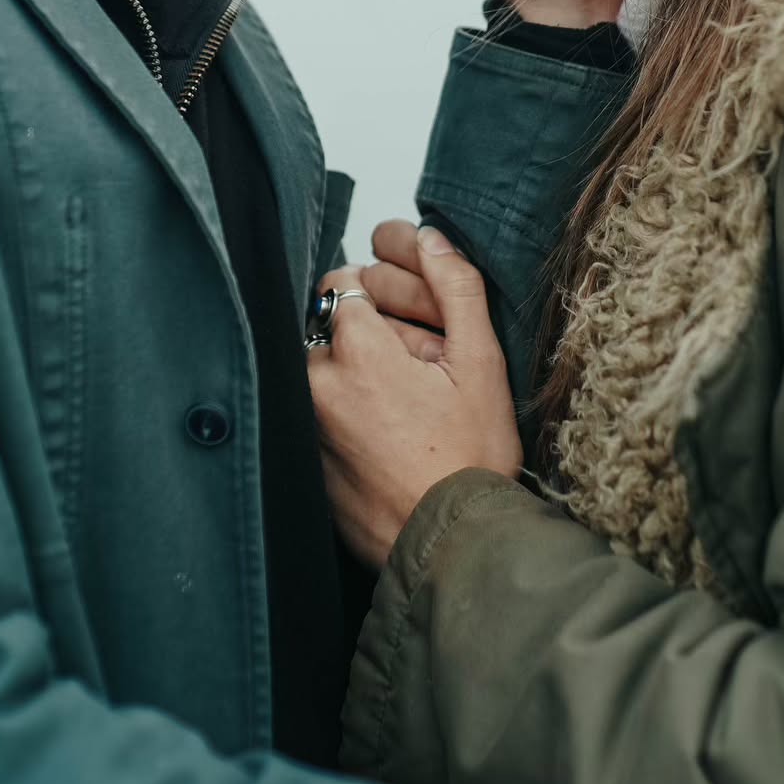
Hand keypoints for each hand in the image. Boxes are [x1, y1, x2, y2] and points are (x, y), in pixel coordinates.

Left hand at [307, 228, 521, 568]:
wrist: (450, 546)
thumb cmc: (469, 460)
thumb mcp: (481, 364)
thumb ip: (456, 288)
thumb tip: (432, 237)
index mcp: (354, 351)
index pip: (344, 282)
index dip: (386, 296)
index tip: (418, 327)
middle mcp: (315, 384)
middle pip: (325, 322)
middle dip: (366, 330)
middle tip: (417, 366)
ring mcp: (303, 425)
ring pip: (317, 366)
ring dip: (352, 371)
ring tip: (405, 404)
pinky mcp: (303, 459)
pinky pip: (314, 411)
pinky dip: (342, 410)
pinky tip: (387, 436)